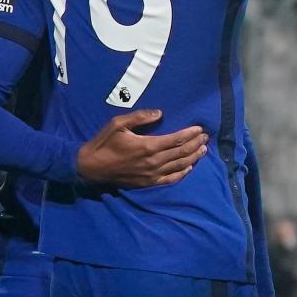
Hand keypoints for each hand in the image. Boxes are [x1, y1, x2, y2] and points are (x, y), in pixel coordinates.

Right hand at [75, 110, 207, 187]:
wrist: (90, 168)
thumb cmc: (104, 143)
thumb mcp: (118, 124)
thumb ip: (140, 117)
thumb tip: (160, 113)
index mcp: (148, 146)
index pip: (176, 139)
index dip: (190, 134)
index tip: (200, 128)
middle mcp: (153, 162)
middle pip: (181, 152)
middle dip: (196, 143)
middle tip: (206, 137)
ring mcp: (152, 174)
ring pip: (179, 166)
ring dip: (193, 157)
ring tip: (203, 149)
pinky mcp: (148, 183)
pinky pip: (170, 179)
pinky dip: (182, 173)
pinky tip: (190, 167)